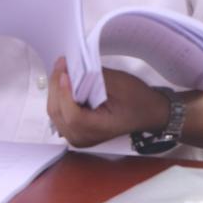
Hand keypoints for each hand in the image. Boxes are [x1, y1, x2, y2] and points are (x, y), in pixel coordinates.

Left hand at [46, 58, 171, 147]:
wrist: (148, 113)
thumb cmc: (138, 101)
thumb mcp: (119, 84)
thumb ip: (92, 77)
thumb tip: (71, 66)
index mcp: (98, 129)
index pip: (72, 115)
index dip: (64, 93)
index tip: (64, 73)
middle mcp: (84, 138)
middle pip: (58, 112)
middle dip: (56, 86)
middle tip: (61, 64)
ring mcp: (77, 136)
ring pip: (55, 112)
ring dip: (56, 90)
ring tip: (62, 70)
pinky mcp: (75, 131)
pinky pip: (59, 114)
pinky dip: (59, 97)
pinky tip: (64, 83)